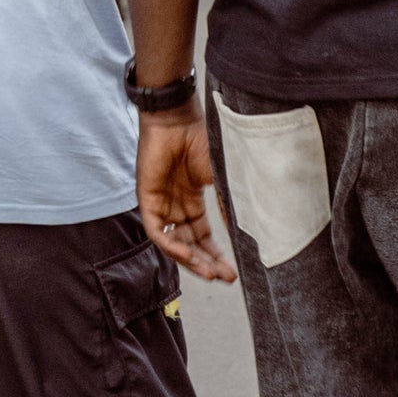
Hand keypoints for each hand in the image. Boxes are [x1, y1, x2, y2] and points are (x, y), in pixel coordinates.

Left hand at [137, 106, 237, 283]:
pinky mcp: (147, 198)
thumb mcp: (223, 179)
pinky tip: (188, 255)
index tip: (233, 273)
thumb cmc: (202, 140)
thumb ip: (232, 206)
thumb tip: (250, 236)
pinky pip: (157, 231)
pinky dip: (172, 246)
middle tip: (225, 278)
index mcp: (193, 199)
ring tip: (210, 273)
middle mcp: (176, 204)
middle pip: (190, 244)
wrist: (177, 118)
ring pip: (174, 243)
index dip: (216, 255)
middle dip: (206, 263)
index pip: (203, 236)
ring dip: (191, 260)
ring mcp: (161, 202)